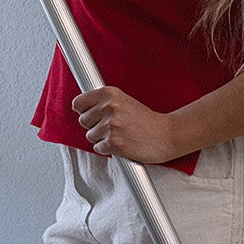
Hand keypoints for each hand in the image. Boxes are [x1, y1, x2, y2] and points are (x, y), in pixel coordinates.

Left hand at [72, 86, 186, 165]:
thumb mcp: (122, 100)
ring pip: (90, 135)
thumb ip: (101, 101)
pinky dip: (107, 149)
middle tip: (112, 127)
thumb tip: (77, 107)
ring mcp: (111, 125)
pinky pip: (98, 148)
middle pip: (83, 121)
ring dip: (101, 138)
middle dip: (94, 126)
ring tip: (119, 135)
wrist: (166, 134)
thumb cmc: (145, 119)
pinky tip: (121, 144)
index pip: (78, 103)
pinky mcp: (114, 143)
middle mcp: (108, 107)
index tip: (91, 115)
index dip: (84, 111)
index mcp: (108, 93)